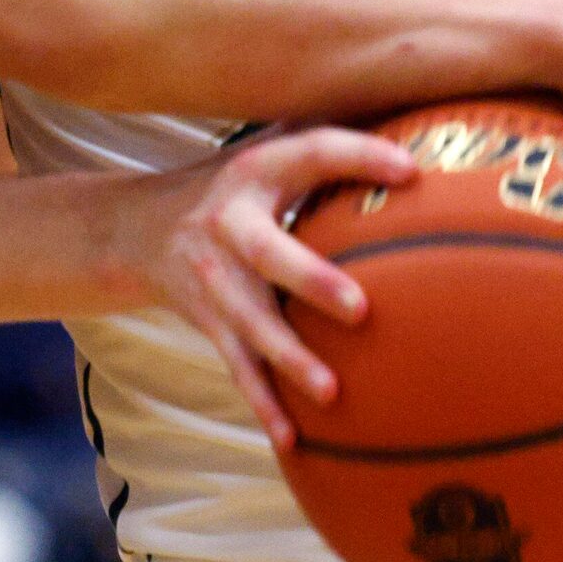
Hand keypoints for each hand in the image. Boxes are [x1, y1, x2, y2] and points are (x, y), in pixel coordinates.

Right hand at [125, 127, 417, 451]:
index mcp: (257, 171)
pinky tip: (292, 439)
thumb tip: (423, 123)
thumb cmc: (237, 183)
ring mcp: (214, 280)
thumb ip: (330, 138)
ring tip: (333, 392)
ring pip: (252, 325)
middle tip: (361, 310)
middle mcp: (230, 224)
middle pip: (270, 254)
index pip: (312, 153)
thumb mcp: (270, 147)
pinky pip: (238, 367)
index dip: (359, 157)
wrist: (139, 228)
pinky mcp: (208, 323)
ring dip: (291, 359)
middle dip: (313, 282)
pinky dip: (263, 403)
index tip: (412, 171)